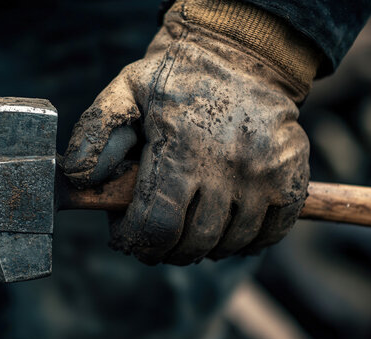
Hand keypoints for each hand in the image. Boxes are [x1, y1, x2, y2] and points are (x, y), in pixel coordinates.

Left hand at [62, 0, 319, 264]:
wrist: (240, 57)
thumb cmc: (175, 79)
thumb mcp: (125, 91)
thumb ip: (96, 132)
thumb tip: (80, 179)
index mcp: (181, 147)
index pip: (157, 225)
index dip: (135, 242)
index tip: (126, 238)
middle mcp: (227, 166)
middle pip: (192, 242)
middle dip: (164, 249)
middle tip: (154, 236)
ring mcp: (264, 175)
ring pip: (228, 244)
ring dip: (201, 248)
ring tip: (187, 228)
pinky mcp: (291, 178)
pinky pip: (268, 235)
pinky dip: (244, 243)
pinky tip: (225, 226)